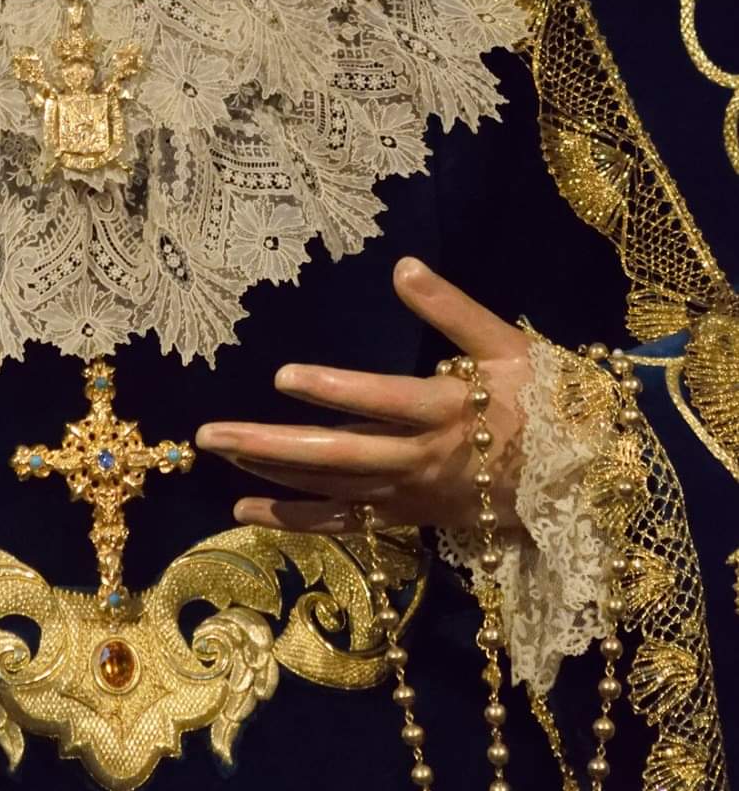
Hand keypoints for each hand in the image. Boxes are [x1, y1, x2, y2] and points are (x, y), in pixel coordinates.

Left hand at [196, 257, 529, 535]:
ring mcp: (408, 494)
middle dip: (270, 446)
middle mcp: (421, 459)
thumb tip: (403, 267)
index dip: (335, 391)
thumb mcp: (505, 344)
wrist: (580, 477)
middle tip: (210, 435)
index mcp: (447, 411)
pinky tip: (244, 512)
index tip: (284, 377)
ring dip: (271, 475)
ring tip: (218, 455)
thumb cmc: (541, 400)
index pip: (383, 401)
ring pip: (331, 488)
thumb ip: (452, 309)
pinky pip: (343, 523)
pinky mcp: (404, 517)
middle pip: (337, 455)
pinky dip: (294, 520)